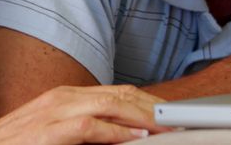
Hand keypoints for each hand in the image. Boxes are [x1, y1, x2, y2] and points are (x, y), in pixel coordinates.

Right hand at [0, 85, 167, 144]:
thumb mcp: (54, 133)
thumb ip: (84, 130)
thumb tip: (120, 137)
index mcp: (66, 97)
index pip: (117, 92)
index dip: (147, 101)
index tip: (170, 113)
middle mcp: (64, 98)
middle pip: (121, 95)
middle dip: (154, 106)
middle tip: (180, 118)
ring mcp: (55, 111)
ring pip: (112, 105)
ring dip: (145, 116)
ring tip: (169, 125)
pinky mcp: (50, 131)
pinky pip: (91, 127)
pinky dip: (118, 132)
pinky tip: (137, 137)